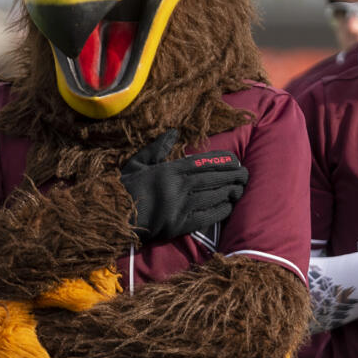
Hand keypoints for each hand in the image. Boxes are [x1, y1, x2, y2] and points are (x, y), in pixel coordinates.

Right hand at [120, 129, 248, 241]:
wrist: (112, 216)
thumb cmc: (125, 188)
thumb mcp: (138, 163)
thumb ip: (157, 148)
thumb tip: (173, 132)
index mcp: (168, 170)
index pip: (202, 163)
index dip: (222, 162)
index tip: (236, 162)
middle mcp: (176, 186)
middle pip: (212, 179)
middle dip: (232, 176)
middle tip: (246, 175)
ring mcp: (178, 206)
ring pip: (212, 196)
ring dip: (229, 192)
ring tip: (241, 189)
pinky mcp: (178, 225)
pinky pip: (205, 216)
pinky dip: (219, 211)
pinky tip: (229, 206)